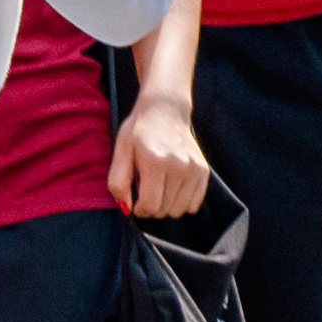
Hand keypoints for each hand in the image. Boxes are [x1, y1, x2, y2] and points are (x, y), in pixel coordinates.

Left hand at [109, 84, 209, 222]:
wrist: (165, 110)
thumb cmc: (139, 131)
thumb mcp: (120, 151)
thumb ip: (118, 182)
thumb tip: (126, 209)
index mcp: (155, 161)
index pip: (150, 205)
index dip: (140, 209)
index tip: (136, 200)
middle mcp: (178, 166)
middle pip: (164, 210)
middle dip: (152, 206)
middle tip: (147, 186)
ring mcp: (194, 169)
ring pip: (179, 210)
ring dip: (166, 205)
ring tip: (160, 185)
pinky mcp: (203, 171)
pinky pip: (193, 205)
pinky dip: (182, 203)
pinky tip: (173, 187)